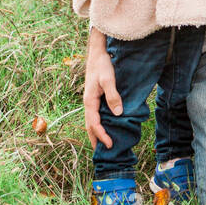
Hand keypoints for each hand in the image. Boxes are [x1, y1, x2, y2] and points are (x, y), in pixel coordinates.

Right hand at [84, 28, 120, 148]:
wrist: (97, 52)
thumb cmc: (103, 65)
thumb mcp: (109, 79)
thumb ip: (113, 96)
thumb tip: (117, 113)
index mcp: (89, 100)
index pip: (94, 123)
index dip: (101, 135)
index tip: (109, 144)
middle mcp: (87, 102)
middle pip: (89, 125)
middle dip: (95, 138)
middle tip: (103, 152)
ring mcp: (90, 100)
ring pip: (91, 120)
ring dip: (95, 132)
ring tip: (101, 144)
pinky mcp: (94, 97)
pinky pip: (95, 114)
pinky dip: (98, 124)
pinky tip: (105, 126)